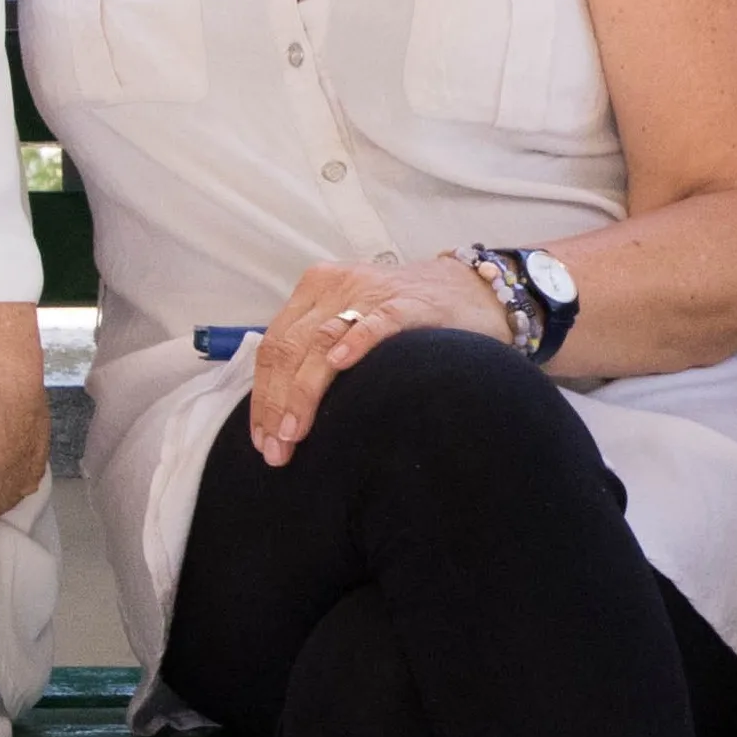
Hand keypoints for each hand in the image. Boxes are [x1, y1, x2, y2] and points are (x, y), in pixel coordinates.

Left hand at [238, 255, 512, 464]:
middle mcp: (336, 286)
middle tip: (276, 451)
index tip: (261, 440)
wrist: (475, 290)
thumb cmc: (409, 319)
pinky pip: (375, 323)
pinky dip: (354, 344)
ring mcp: (371, 292)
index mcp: (316, 289)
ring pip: (320, 343)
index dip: (262, 397)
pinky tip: (340, 367)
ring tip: (295, 434)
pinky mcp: (407, 304)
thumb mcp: (353, 321)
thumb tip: (282, 412)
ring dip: (302, 394)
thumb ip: (319, 352)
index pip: (273, 347)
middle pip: (288, 349)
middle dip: (276, 405)